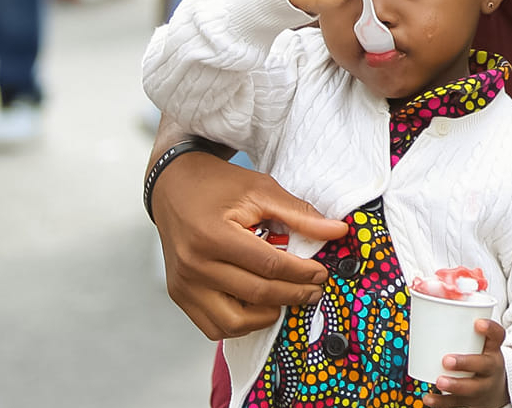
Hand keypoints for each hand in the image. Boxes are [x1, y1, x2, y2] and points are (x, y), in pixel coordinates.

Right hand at [150, 151, 346, 339]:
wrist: (173, 187)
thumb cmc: (218, 185)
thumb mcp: (261, 190)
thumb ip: (299, 214)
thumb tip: (338, 231)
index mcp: (213, 235)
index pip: (268, 265)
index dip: (301, 273)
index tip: (321, 273)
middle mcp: (194, 265)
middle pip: (256, 294)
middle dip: (294, 295)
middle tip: (315, 290)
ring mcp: (184, 284)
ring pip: (233, 322)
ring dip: (266, 316)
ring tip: (285, 298)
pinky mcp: (179, 295)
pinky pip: (213, 326)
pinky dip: (240, 324)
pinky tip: (258, 305)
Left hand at [427, 318, 508, 406]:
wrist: (495, 393)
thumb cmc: (480, 362)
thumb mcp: (482, 347)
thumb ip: (462, 332)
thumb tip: (430, 306)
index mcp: (493, 351)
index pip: (498, 337)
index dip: (490, 329)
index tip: (477, 323)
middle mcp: (491, 370)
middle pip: (483, 366)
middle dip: (465, 363)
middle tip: (446, 360)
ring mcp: (482, 388)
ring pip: (471, 389)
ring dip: (454, 385)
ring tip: (438, 381)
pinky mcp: (471, 403)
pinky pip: (456, 405)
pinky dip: (441, 403)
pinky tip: (428, 398)